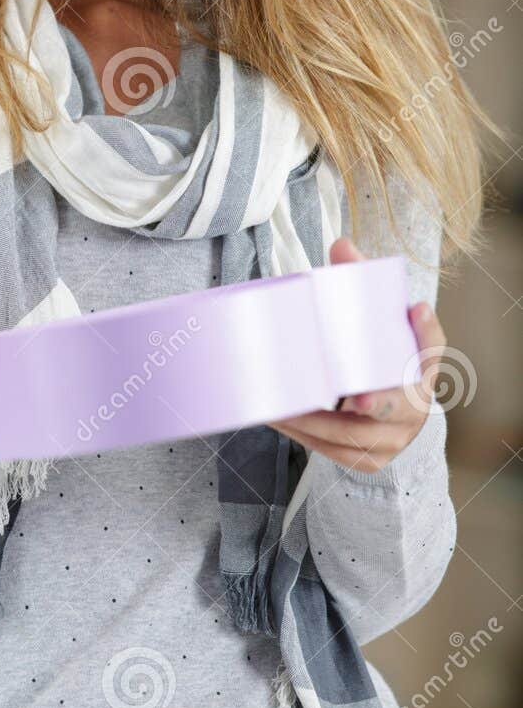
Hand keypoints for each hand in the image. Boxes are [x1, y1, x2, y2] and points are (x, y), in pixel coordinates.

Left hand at [269, 235, 446, 474]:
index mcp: (422, 368)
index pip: (430, 351)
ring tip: (278, 404)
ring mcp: (393, 440)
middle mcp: (415, 408)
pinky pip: (332, 452)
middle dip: (370, 402)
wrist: (394, 414)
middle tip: (346, 395)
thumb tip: (341, 245)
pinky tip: (278, 420)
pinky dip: (304, 436)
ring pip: (352, 435)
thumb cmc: (381, 360)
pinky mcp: (368, 462)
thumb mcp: (382, 325)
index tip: (416, 311)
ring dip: (314, 422)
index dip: (425, 334)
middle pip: (393, 407)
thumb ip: (363, 283)